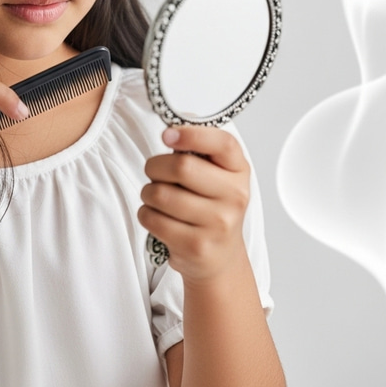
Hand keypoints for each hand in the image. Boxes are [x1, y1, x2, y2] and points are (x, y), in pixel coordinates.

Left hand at [138, 126, 250, 282]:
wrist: (221, 257)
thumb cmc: (211, 207)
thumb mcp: (216, 175)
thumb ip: (198, 150)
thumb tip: (171, 129)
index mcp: (238, 171)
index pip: (222, 143)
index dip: (191, 134)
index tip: (168, 135)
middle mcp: (234, 196)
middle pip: (181, 166)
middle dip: (155, 166)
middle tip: (156, 173)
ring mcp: (218, 224)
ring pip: (160, 193)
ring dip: (148, 193)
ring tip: (159, 198)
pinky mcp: (197, 245)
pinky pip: (152, 218)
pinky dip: (146, 214)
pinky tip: (160, 217)